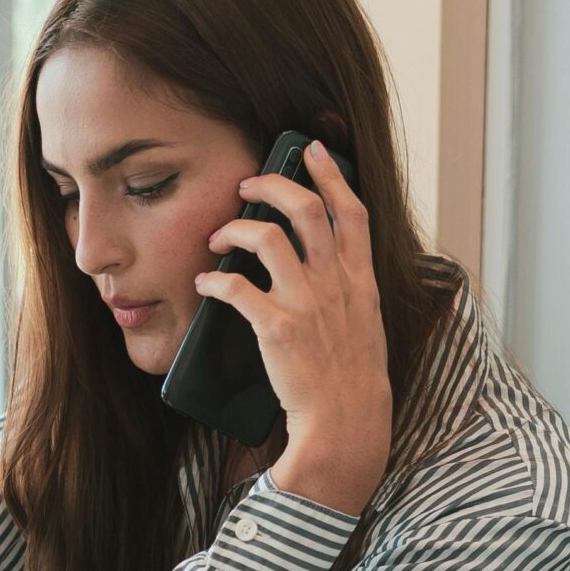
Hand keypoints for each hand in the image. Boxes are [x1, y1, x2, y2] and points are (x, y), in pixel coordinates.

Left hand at [195, 141, 392, 515]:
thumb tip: (324, 261)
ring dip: (234, 227)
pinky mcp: (276, 327)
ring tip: (217, 235)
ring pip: (266, 236)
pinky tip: (204, 283)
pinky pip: (236, 286)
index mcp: (360, 278)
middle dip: (272, 185)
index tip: (313, 150)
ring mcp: (307, 302)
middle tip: (246, 185)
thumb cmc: (351, 376)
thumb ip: (347, 286)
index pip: (351, 210)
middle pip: (306, 208)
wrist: (346, 420)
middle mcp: (335, 282)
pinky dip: (214, 279)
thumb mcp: (364, 321)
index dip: (331, 174)